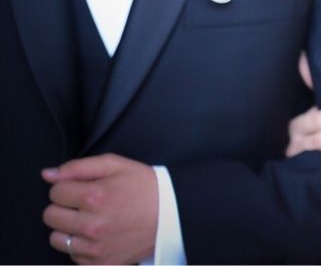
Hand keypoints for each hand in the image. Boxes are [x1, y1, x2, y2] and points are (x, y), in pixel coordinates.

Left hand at [42, 154, 157, 264]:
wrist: (173, 215)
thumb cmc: (145, 187)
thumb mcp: (117, 165)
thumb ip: (79, 167)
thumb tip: (48, 175)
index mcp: (95, 196)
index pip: (55, 192)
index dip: (68, 187)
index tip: (83, 188)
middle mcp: (92, 224)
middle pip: (50, 215)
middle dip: (64, 207)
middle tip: (86, 204)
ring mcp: (95, 247)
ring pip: (56, 238)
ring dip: (68, 228)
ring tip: (90, 220)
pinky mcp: (100, 263)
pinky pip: (72, 255)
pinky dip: (81, 245)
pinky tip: (98, 235)